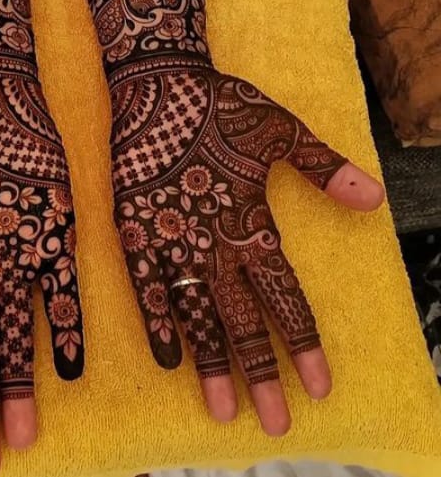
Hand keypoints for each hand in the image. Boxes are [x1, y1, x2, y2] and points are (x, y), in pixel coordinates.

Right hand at [110, 65, 382, 433]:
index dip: (302, 344)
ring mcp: (170, 240)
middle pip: (241, 320)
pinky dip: (157, 325)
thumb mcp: (278, 130)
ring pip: (195, 314)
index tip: (318, 387)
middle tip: (274, 423)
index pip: (283, 296)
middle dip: (261, 373)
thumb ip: (322, 167)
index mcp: (249, 220)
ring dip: (212, 363)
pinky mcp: (135, 231)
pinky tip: (168, 359)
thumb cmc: (218, 105)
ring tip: (224, 408)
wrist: (155, 85)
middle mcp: (211, 241)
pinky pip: (146, 289)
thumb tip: (373, 199)